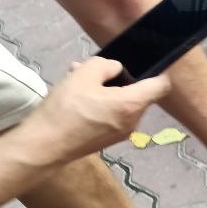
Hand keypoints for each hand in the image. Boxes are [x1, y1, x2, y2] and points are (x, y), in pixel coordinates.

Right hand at [21, 57, 170, 162]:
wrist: (44, 146)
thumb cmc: (65, 109)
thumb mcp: (83, 75)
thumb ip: (105, 65)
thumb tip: (116, 68)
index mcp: (132, 105)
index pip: (162, 85)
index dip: (158, 70)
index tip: (145, 61)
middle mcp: (133, 121)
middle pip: (138, 93)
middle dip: (118, 78)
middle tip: (92, 69)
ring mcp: (122, 133)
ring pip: (122, 103)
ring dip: (105, 89)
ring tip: (77, 78)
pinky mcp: (108, 139)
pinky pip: (112, 114)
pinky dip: (101, 103)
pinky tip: (76, 96)